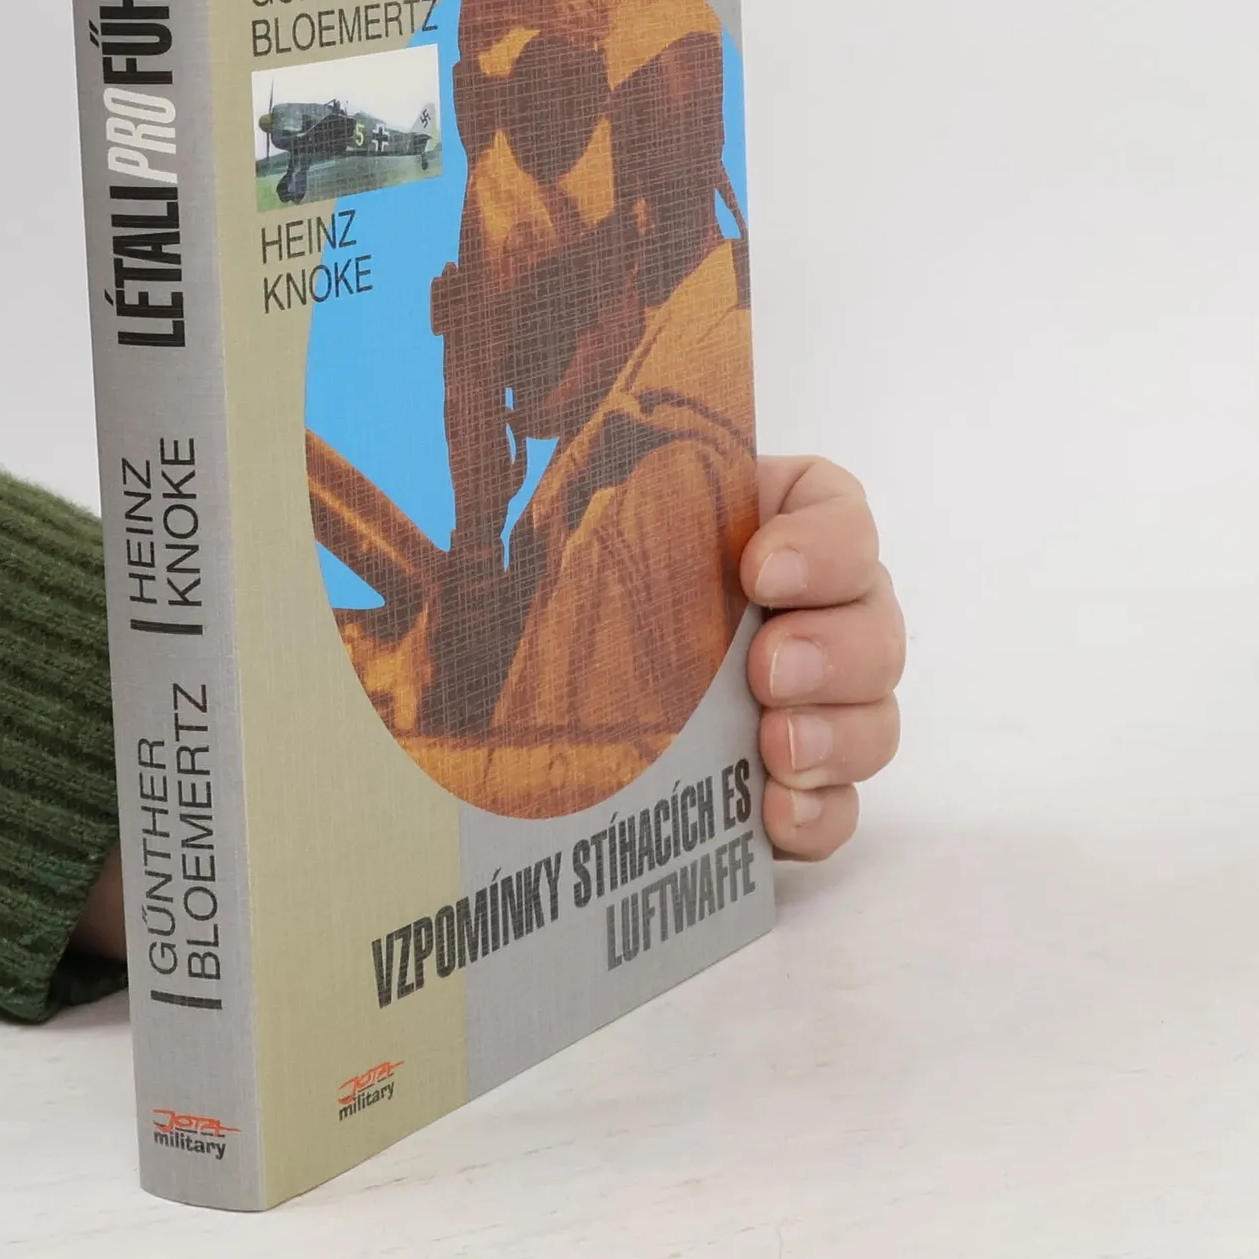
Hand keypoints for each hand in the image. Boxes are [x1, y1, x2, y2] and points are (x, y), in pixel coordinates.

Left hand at [73, 455, 902, 956]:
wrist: (500, 736)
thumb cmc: (519, 610)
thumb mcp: (514, 543)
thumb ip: (486, 501)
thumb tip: (385, 443)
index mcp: (737, 529)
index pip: (829, 509)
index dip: (824, 536)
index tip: (762, 564)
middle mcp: (781, 613)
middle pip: (872, 613)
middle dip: (840, 642)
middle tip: (770, 669)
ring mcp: (794, 704)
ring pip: (872, 709)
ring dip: (843, 729)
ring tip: (774, 748)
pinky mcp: (780, 789)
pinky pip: (840, 803)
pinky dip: (821, 812)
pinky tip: (774, 815)